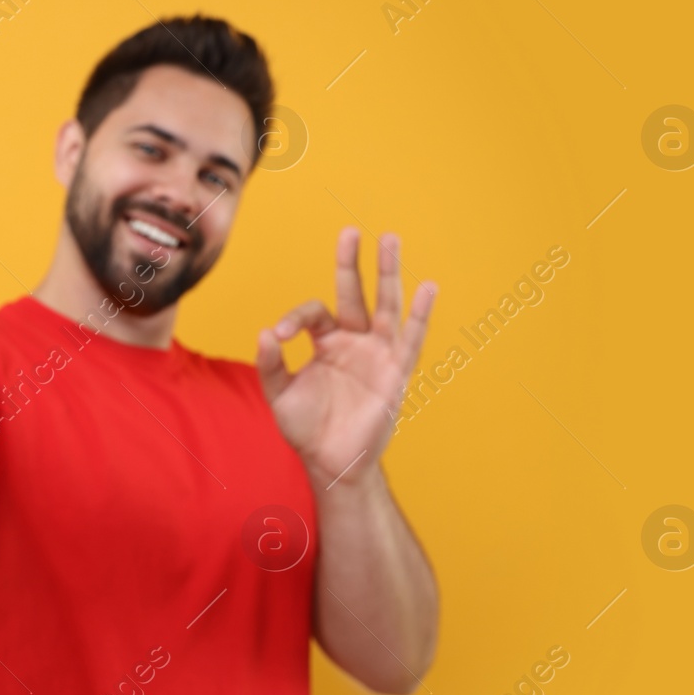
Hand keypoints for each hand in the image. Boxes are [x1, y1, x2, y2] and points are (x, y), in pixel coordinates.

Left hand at [254, 228, 435, 486]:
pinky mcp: (395, 372)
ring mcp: (377, 353)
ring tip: (390, 238)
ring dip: (388, 273)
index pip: (314, 313)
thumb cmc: (307, 429)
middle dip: (352, 263)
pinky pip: (411, 339)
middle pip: (354, 293)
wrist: (332, 463)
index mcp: (326, 342)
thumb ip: (271, 364)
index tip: (278, 336)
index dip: (294, 319)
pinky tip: (428, 287)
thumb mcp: (279, 394)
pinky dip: (421, 315)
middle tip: (351, 231)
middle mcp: (354, 341)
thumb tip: (265, 332)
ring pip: (385, 305)